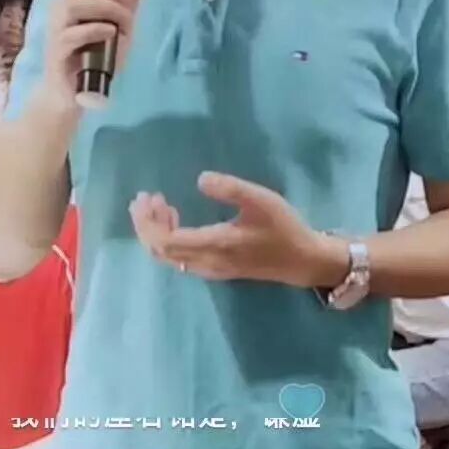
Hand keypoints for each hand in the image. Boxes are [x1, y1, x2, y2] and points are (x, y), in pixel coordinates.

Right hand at [46, 0, 143, 107]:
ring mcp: (56, 30)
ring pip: (73, 4)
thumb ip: (127, 3)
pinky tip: (111, 34)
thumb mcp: (119, 26)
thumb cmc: (95, 57)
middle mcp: (58, 8)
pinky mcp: (58, 52)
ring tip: (124, 22)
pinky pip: (73, 33)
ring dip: (106, 8)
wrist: (76, 94)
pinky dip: (96, 29)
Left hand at [129, 172, 348, 286]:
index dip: (148, 222)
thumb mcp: (261, 200)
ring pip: (169, 257)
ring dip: (156, 231)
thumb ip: (230, 188)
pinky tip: (177, 218)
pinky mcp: (215, 269)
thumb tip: (199, 179)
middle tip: (144, 198)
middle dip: (146, 225)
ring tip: (158, 203)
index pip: (165, 241)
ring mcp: (210, 269)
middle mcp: (206, 262)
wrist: (304, 261)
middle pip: (160, 251)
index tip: (145, 197)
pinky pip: (179, 258)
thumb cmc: (283, 228)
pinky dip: (168, 239)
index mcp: (214, 245)